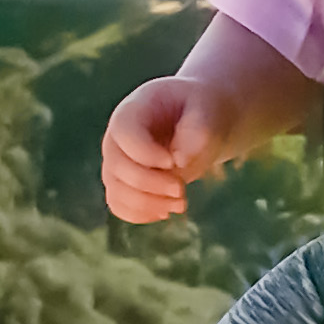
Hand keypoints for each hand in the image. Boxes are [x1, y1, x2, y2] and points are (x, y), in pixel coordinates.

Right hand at [102, 76, 232, 223]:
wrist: (200, 121)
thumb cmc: (202, 109)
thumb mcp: (207, 108)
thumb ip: (196, 129)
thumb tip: (180, 163)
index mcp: (133, 110)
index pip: (124, 133)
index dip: (145, 154)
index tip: (173, 162)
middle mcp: (117, 137)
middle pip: (116, 166)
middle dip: (150, 184)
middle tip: (182, 190)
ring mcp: (117, 162)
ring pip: (116, 191)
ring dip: (147, 205)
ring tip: (181, 204)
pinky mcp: (123, 184)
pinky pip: (119, 206)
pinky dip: (141, 215)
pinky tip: (167, 211)